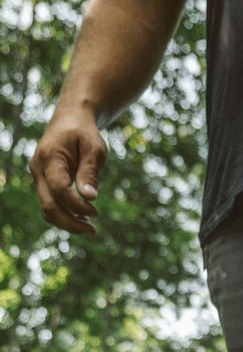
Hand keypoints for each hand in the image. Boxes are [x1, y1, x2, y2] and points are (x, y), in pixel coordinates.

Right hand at [29, 109, 107, 234]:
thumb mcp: (94, 148)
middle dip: (71, 223)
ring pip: (46, 210)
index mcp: (50, 157)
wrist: (70, 120)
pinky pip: (49, 205)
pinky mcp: (43, 183)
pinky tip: (82, 218)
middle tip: (93, 231)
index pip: (59, 189)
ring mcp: (38, 177)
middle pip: (48, 206)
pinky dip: (64, 216)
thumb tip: (90, 198)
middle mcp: (38, 168)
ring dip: (67, 223)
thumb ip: (90, 172)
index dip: (77, 206)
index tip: (96, 212)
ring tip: (89, 227)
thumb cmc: (84, 133)